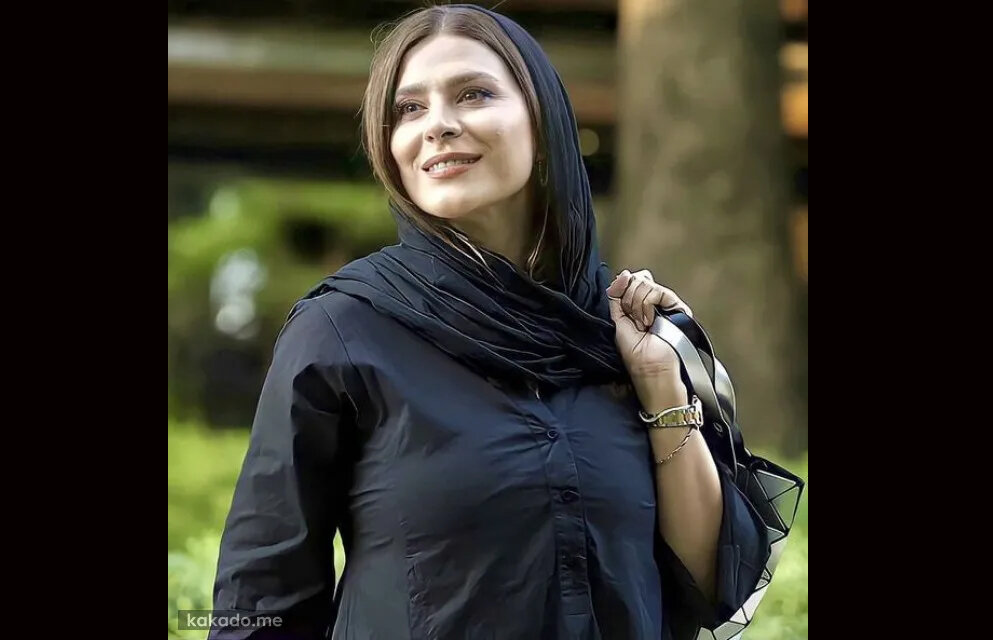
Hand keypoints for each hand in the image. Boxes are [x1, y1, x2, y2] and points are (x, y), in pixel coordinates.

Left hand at [606, 269, 693, 406]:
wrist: (652, 368)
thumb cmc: (635, 353)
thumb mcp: (618, 321)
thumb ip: (616, 297)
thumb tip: (624, 274)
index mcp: (641, 305)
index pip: (631, 281)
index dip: (623, 288)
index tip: (622, 307)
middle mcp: (655, 302)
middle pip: (637, 279)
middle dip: (628, 300)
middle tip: (634, 321)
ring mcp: (667, 304)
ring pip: (645, 283)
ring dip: (637, 306)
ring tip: (643, 324)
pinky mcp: (677, 307)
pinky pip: (657, 291)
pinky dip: (647, 306)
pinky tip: (650, 322)